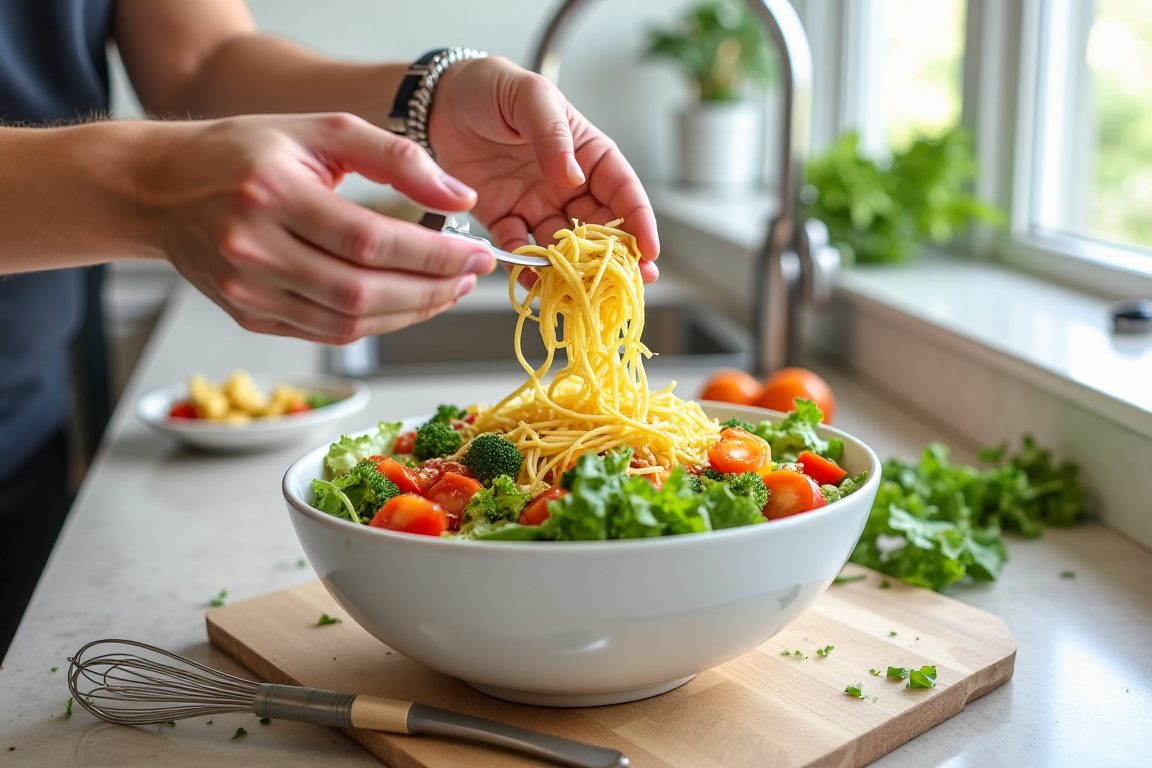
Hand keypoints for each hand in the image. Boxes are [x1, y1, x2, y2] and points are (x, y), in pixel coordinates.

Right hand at [143, 113, 495, 344]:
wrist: (162, 188)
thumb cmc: (245, 152)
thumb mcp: (322, 130)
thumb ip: (397, 156)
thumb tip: (461, 196)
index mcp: (271, 194)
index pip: (370, 241)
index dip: (433, 255)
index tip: (476, 252)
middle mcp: (253, 250)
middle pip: (362, 291)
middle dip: (431, 290)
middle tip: (470, 276)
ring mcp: (247, 291)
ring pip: (348, 322)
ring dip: (410, 313)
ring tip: (446, 290)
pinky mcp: (249, 317)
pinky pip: (327, 333)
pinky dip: (376, 324)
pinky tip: (405, 304)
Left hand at [426, 57, 658, 282]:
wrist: (441, 99)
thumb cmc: (494, 88)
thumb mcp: (531, 96)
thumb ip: (552, 134)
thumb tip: (573, 177)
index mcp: (587, 154)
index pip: (622, 191)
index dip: (639, 222)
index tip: (648, 251)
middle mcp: (568, 185)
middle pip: (599, 228)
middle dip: (614, 259)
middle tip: (623, 285)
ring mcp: (537, 205)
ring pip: (562, 247)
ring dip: (572, 271)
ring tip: (579, 293)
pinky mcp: (503, 218)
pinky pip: (518, 249)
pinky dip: (526, 269)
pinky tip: (534, 283)